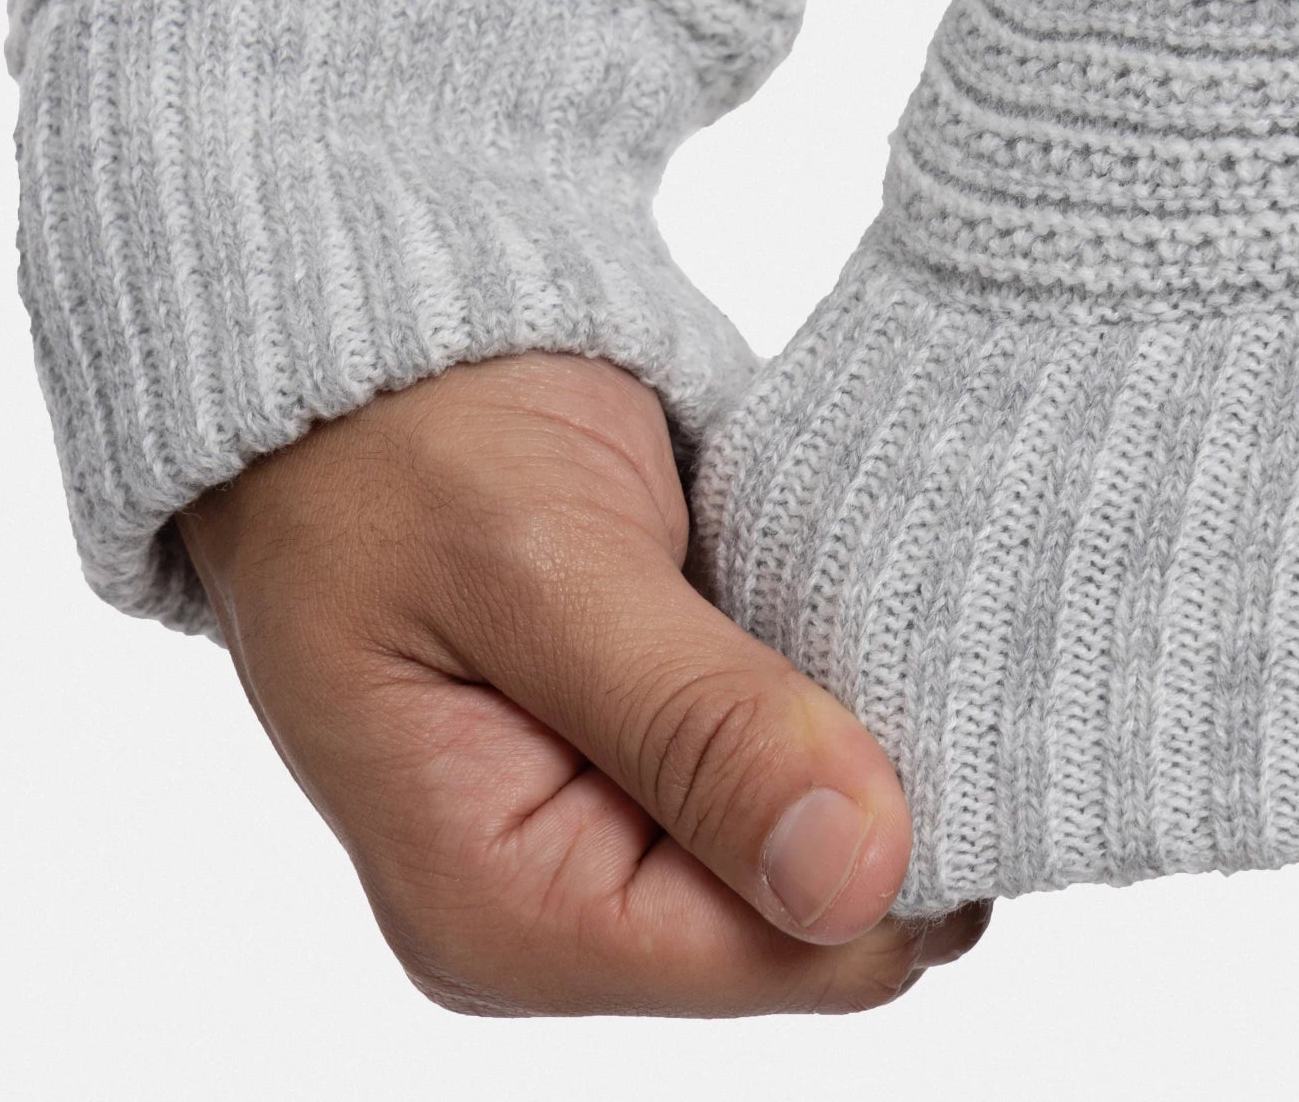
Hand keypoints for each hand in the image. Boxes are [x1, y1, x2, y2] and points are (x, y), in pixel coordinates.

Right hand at [176, 352, 988, 1014]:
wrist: (361, 346)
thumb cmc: (397, 443)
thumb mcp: (539, 563)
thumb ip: (697, 720)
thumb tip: (861, 872)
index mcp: (501, 907)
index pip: (786, 953)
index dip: (890, 836)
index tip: (937, 683)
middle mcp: (551, 909)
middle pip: (815, 914)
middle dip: (876, 779)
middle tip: (885, 612)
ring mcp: (599, 837)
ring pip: (818, 838)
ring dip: (855, 722)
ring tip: (837, 591)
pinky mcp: (641, 765)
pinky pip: (784, 765)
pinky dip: (821, 684)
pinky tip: (812, 597)